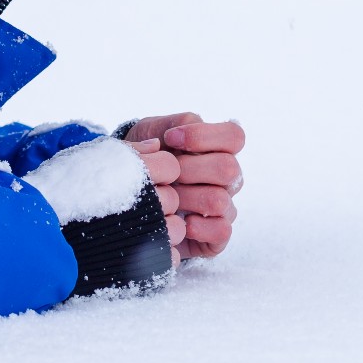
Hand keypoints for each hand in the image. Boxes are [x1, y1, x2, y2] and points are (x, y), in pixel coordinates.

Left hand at [125, 111, 244, 261]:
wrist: (128, 197)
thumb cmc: (145, 160)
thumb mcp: (150, 134)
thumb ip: (171, 126)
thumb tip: (181, 133)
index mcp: (217, 150)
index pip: (234, 136)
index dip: (204, 136)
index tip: (170, 139)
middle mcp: (226, 179)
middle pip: (228, 168)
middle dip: (189, 169)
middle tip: (166, 174)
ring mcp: (224, 207)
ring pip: (220, 200)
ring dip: (186, 198)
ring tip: (166, 198)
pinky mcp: (216, 236)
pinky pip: (222, 230)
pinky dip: (198, 226)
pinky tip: (178, 221)